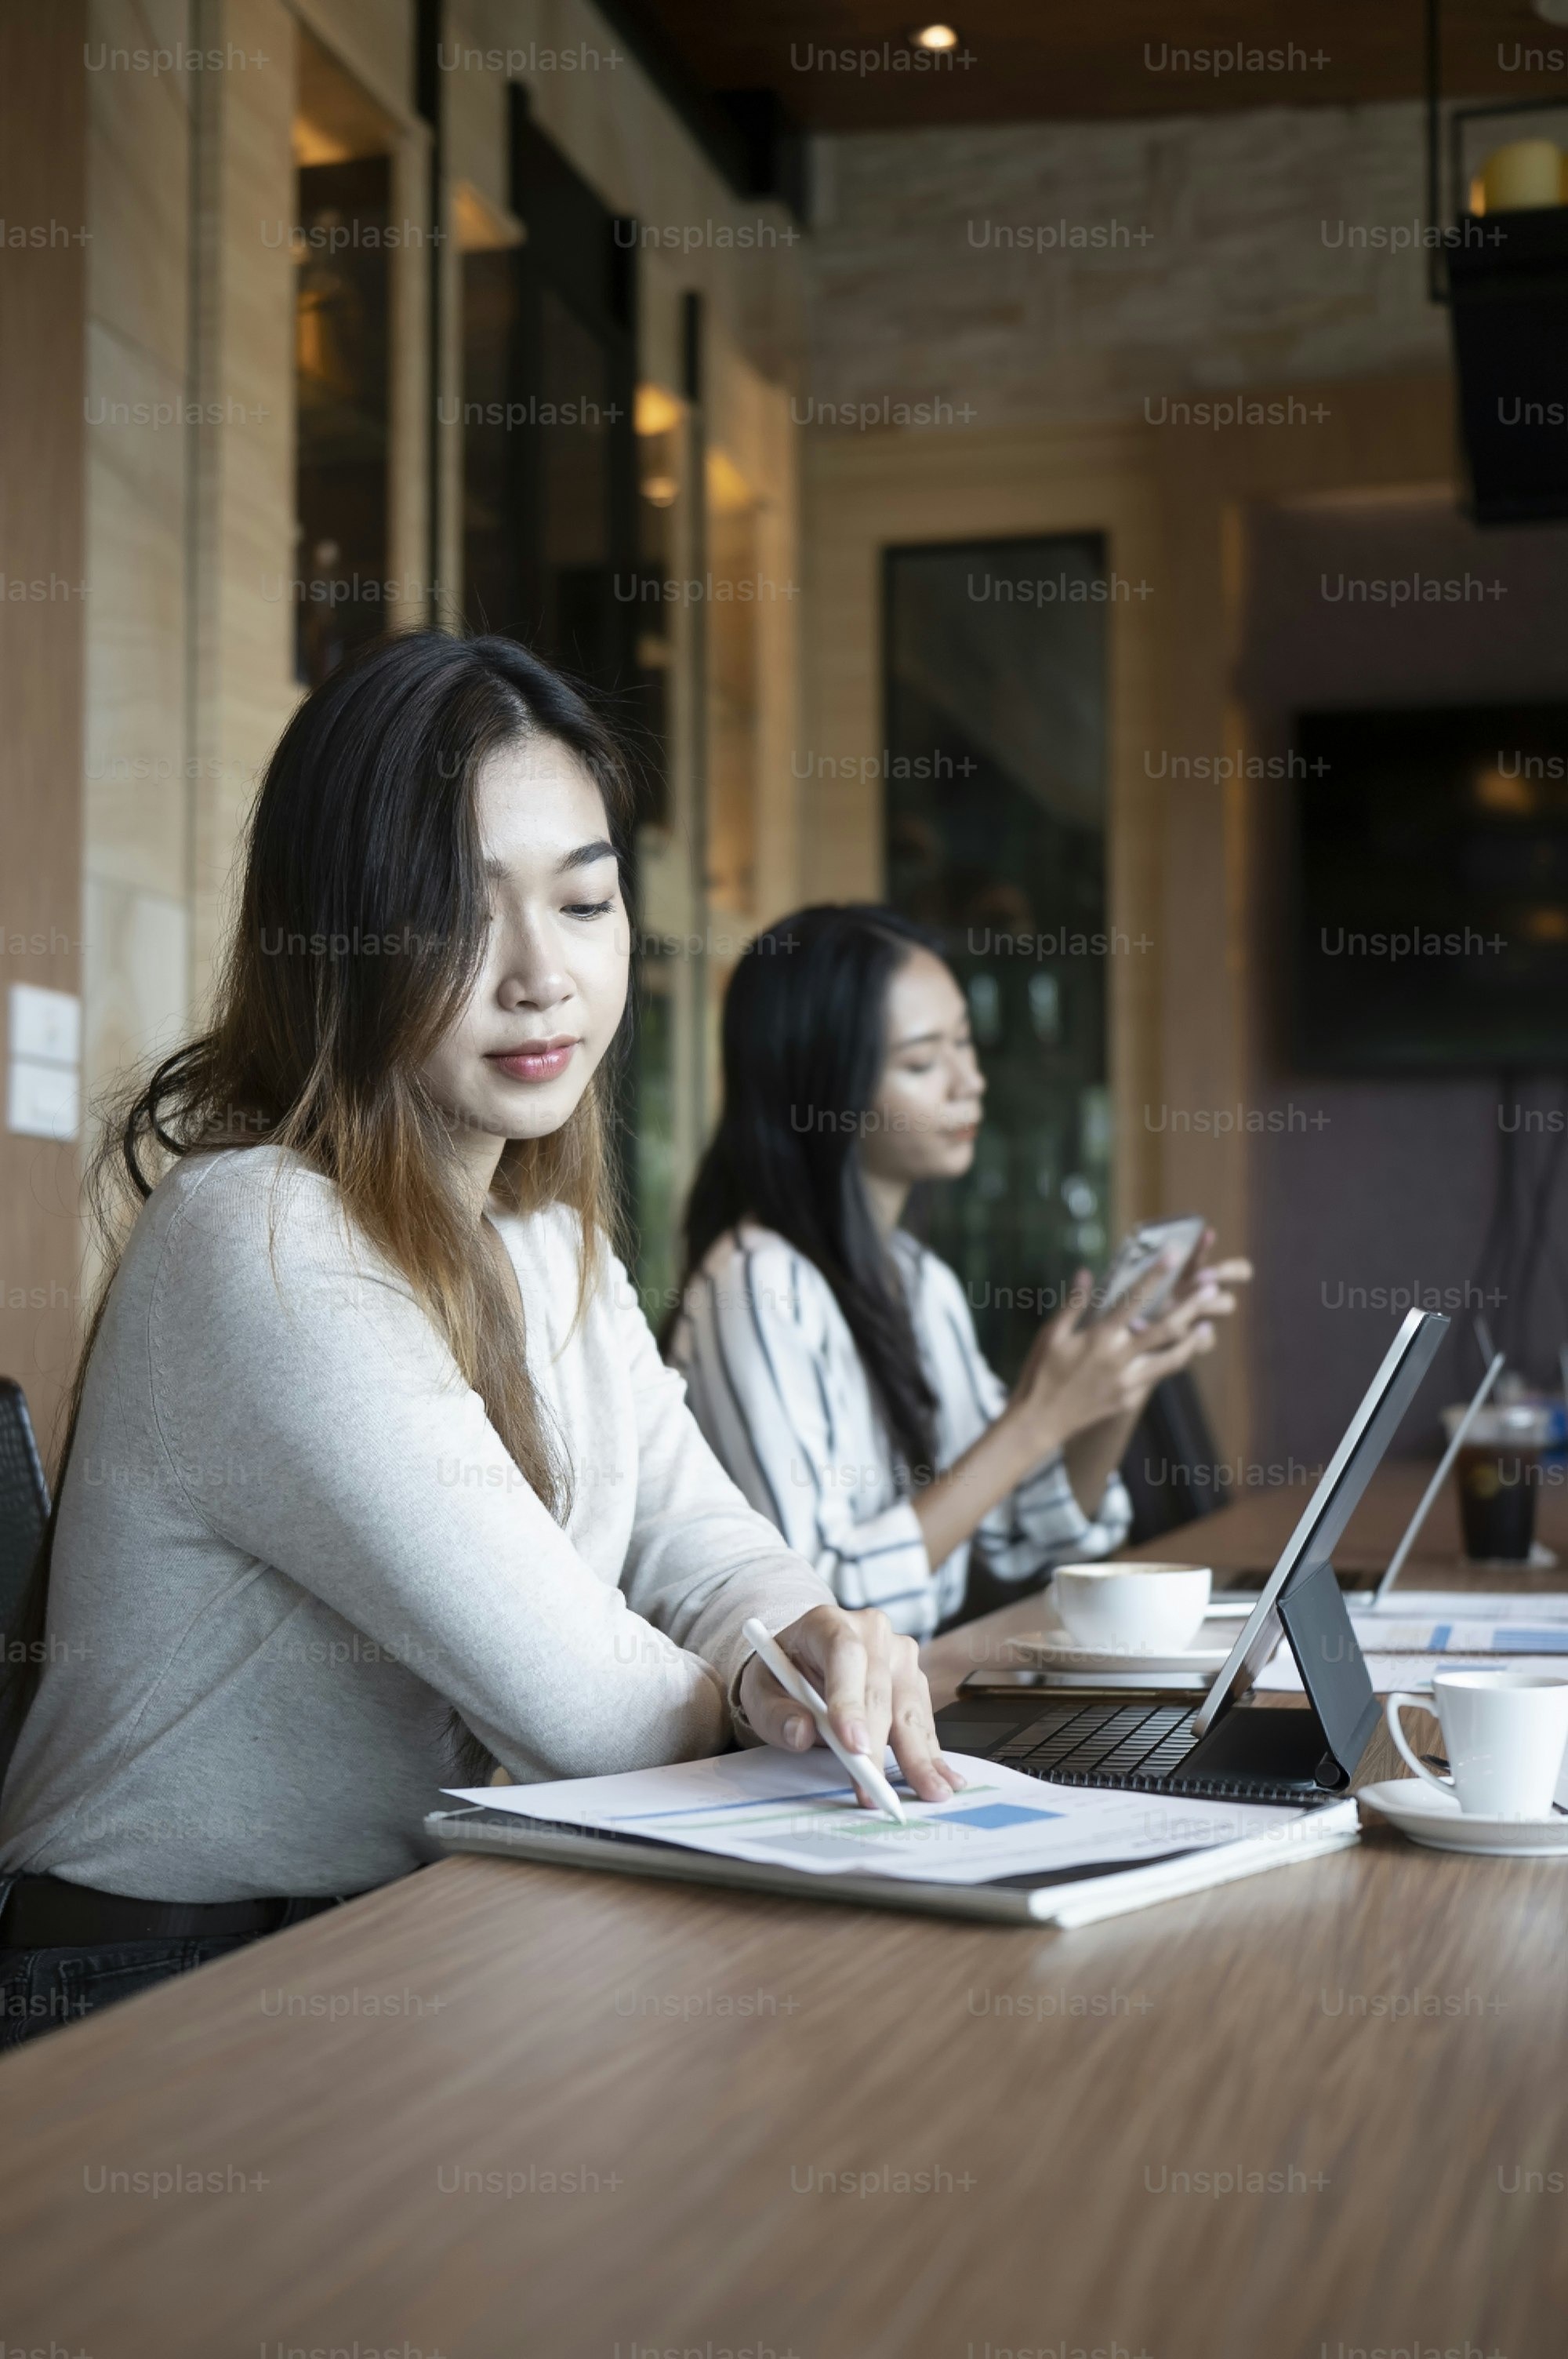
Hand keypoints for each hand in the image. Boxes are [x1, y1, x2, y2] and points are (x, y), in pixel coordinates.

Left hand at [737, 1604, 963, 1805]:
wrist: (802, 1660)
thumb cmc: (782, 1675)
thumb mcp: (760, 1692)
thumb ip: (775, 1714)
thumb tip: (799, 1732)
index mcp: (827, 1623)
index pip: (844, 1656)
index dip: (850, 1701)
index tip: (852, 1745)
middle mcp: (870, 1631)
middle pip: (880, 1689)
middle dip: (880, 1744)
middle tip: (877, 1786)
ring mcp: (898, 1653)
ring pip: (909, 1707)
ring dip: (918, 1754)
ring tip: (929, 1790)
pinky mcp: (914, 1678)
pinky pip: (923, 1718)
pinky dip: (930, 1751)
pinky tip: (944, 1775)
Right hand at [1011, 1250, 1224, 1451]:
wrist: (1039, 1422)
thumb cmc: (1040, 1373)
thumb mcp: (1052, 1335)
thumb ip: (1074, 1304)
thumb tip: (1086, 1272)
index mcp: (1099, 1337)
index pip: (1133, 1299)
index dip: (1154, 1275)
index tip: (1173, 1255)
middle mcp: (1118, 1358)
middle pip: (1166, 1328)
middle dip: (1192, 1306)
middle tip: (1212, 1288)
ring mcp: (1127, 1381)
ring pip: (1172, 1359)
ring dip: (1193, 1341)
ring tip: (1207, 1327)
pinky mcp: (1128, 1399)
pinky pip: (1155, 1378)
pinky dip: (1169, 1363)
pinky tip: (1180, 1353)